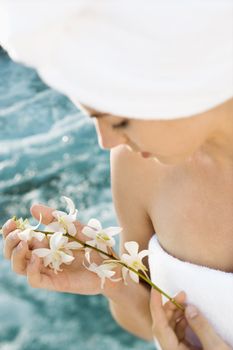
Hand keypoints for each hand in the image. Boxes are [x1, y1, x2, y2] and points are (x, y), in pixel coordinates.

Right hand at [2, 204, 119, 294]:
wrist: (113, 264)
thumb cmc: (95, 244)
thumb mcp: (75, 226)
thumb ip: (55, 218)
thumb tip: (32, 207)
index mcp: (45, 242)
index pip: (19, 239)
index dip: (10, 231)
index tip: (12, 222)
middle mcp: (42, 256)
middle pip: (14, 254)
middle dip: (9, 242)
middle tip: (17, 233)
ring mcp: (48, 270)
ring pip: (20, 267)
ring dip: (16, 256)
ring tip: (24, 243)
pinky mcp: (55, 282)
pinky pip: (35, 280)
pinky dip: (31, 269)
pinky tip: (38, 257)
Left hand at [150, 289, 230, 349]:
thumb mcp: (216, 348)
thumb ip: (201, 327)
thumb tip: (188, 308)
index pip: (159, 327)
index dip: (155, 307)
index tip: (155, 290)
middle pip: (163, 326)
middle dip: (169, 308)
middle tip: (182, 295)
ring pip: (169, 329)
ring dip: (176, 314)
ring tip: (186, 303)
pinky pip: (177, 334)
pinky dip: (181, 322)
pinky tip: (189, 316)